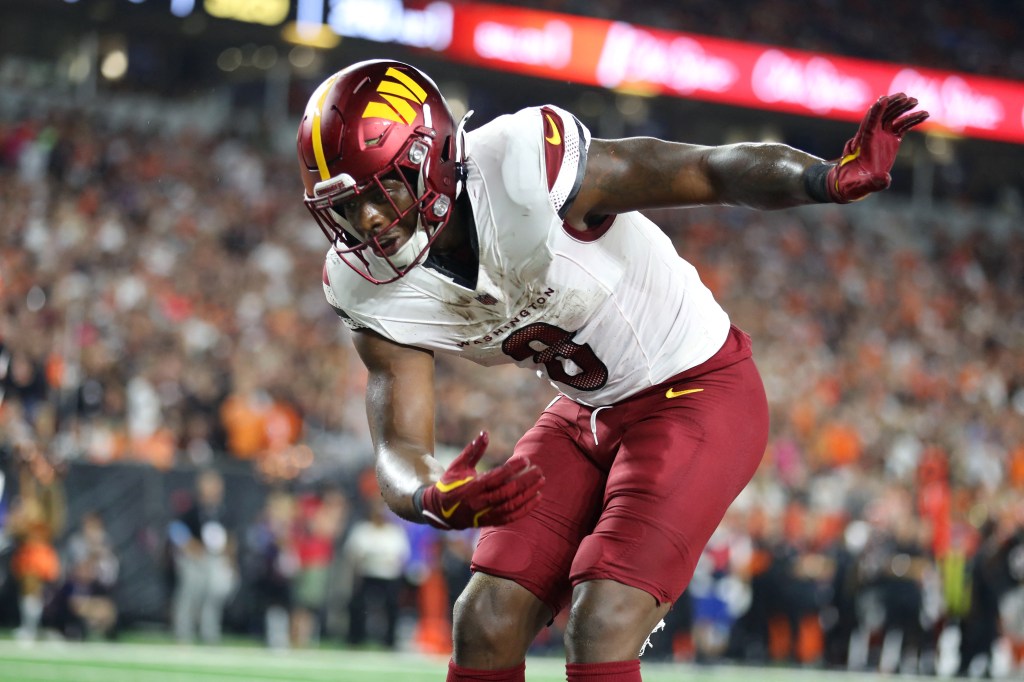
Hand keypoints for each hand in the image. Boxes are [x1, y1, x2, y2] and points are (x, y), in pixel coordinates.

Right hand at [418, 432, 543, 528]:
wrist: (440, 511)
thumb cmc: (450, 484)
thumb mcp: (458, 465)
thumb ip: (473, 450)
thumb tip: (485, 433)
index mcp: (471, 486)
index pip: (496, 477)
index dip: (512, 469)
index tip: (525, 460)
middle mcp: (479, 502)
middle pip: (507, 492)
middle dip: (525, 481)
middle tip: (539, 470)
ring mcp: (484, 514)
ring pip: (511, 505)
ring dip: (528, 494)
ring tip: (541, 483)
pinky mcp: (488, 522)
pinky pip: (511, 517)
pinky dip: (525, 509)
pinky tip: (537, 499)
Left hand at [827, 93, 928, 202]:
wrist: (852, 184)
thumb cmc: (851, 185)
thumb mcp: (860, 186)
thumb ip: (871, 183)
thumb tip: (885, 179)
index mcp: (863, 144)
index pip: (868, 124)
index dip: (875, 113)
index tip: (883, 100)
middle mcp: (872, 136)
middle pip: (881, 115)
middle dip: (891, 105)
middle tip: (905, 97)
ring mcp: (882, 137)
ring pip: (892, 117)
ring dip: (902, 108)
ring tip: (915, 101)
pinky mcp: (890, 140)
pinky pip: (902, 126)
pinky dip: (912, 119)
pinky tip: (925, 114)